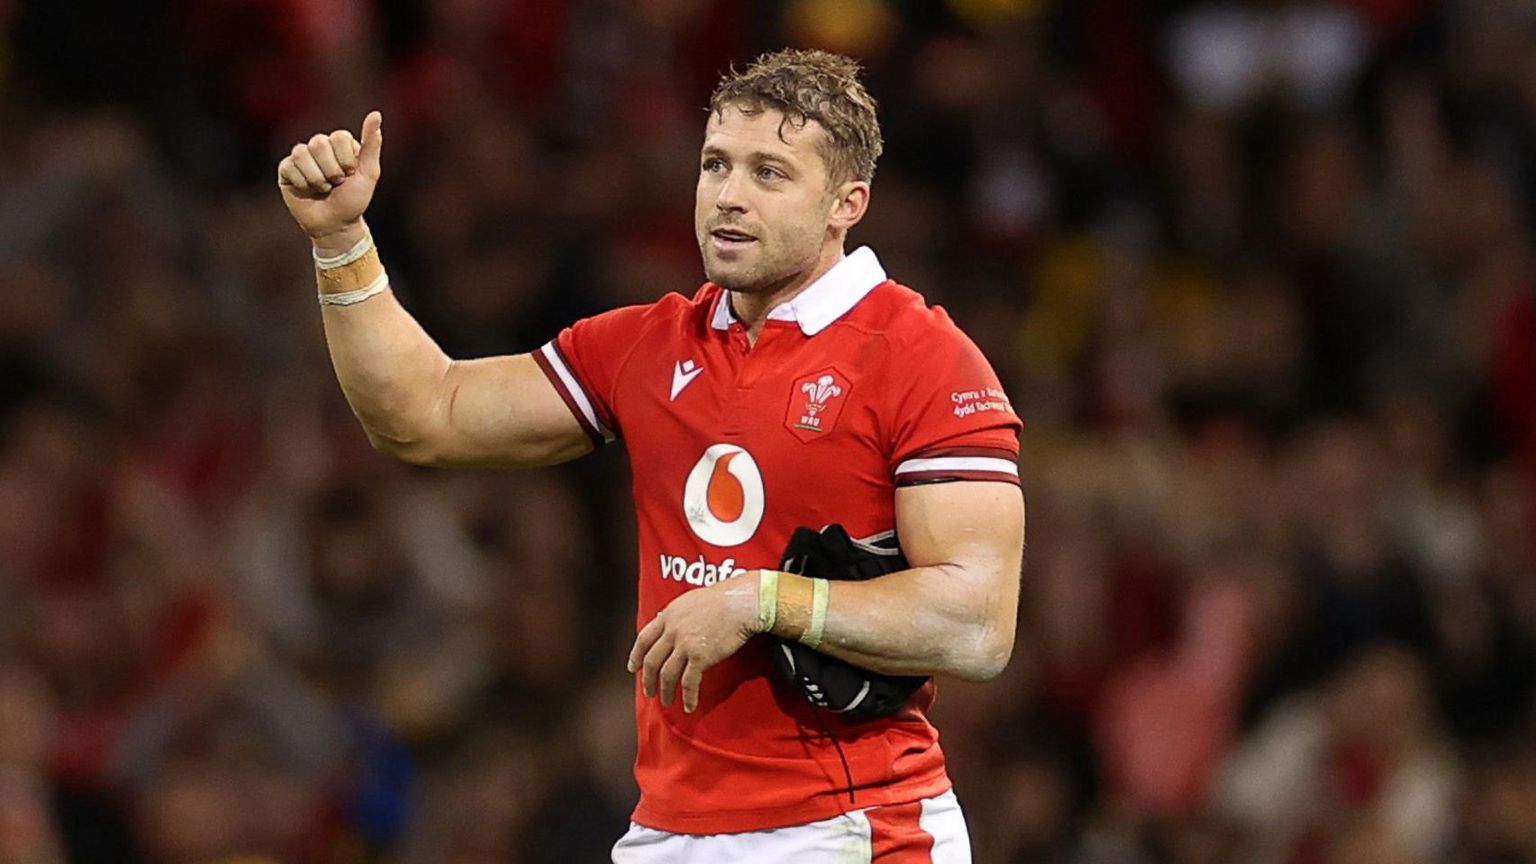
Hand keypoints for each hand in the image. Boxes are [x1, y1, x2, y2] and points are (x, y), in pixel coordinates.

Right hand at [277, 111, 382, 246]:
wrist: (335, 225)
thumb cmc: (353, 200)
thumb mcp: (369, 173)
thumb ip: (372, 144)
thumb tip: (376, 114)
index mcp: (340, 145)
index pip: (339, 136)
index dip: (346, 159)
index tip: (350, 174)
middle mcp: (320, 147)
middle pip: (319, 143)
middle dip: (331, 170)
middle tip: (336, 184)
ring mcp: (302, 157)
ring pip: (302, 153)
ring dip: (317, 178)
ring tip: (323, 188)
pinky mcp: (286, 169)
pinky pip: (289, 166)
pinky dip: (302, 182)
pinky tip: (308, 191)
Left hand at [627, 573, 762, 712]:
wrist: (740, 602)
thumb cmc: (721, 598)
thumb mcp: (690, 600)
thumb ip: (674, 613)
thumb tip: (662, 618)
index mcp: (668, 616)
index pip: (643, 639)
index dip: (636, 655)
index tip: (633, 667)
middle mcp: (672, 631)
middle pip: (652, 661)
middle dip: (648, 680)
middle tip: (649, 691)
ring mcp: (684, 645)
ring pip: (667, 674)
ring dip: (665, 691)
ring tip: (667, 701)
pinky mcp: (700, 657)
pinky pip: (689, 682)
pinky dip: (688, 697)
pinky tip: (689, 706)